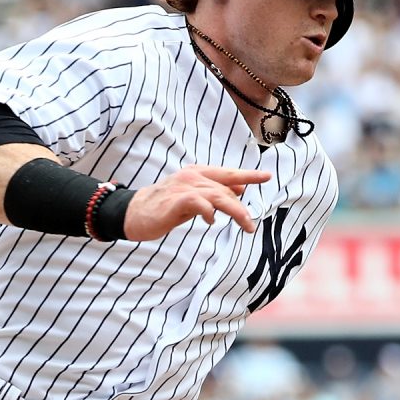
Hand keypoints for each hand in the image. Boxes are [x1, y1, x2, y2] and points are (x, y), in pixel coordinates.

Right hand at [121, 165, 269, 240]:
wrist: (133, 213)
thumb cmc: (163, 207)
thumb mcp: (193, 199)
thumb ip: (213, 194)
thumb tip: (239, 193)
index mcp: (197, 173)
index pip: (228, 173)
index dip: (248, 175)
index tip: (267, 176)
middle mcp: (192, 177)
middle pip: (226, 188)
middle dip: (241, 207)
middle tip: (250, 225)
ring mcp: (183, 187)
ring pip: (218, 196)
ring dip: (235, 211)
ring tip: (245, 226)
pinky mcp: (176, 201)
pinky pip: (199, 203)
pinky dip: (209, 212)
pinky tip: (211, 221)